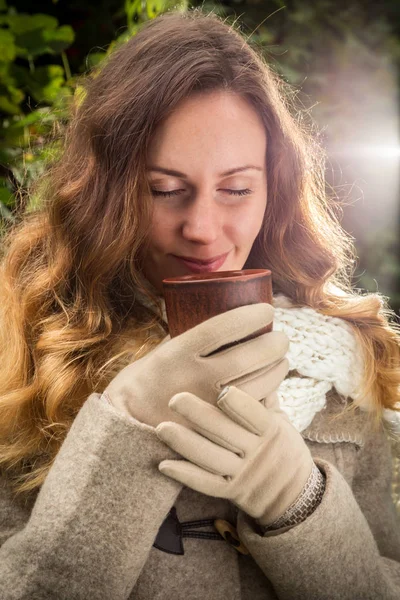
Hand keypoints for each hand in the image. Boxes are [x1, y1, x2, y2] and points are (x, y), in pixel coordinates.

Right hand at [104, 303, 288, 426]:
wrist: (126, 431)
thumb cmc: (143, 385)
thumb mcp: (158, 354)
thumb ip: (185, 340)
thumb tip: (216, 322)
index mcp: (177, 354)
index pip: (222, 328)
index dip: (250, 316)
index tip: (267, 310)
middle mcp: (194, 379)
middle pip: (248, 357)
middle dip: (274, 344)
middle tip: (282, 338)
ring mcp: (207, 407)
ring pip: (257, 385)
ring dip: (277, 370)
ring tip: (281, 361)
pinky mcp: (217, 429)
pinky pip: (252, 410)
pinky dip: (268, 396)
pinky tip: (271, 385)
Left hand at [156, 386, 314, 525]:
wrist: (293, 493)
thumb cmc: (282, 444)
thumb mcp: (283, 421)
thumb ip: (266, 396)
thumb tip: (256, 361)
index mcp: (271, 431)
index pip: (255, 416)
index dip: (239, 404)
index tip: (221, 389)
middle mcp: (256, 453)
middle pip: (226, 434)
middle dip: (199, 416)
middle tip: (175, 399)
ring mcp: (242, 474)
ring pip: (212, 459)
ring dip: (185, 444)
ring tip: (162, 428)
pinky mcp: (230, 492)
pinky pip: (206, 485)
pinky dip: (185, 475)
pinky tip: (164, 465)